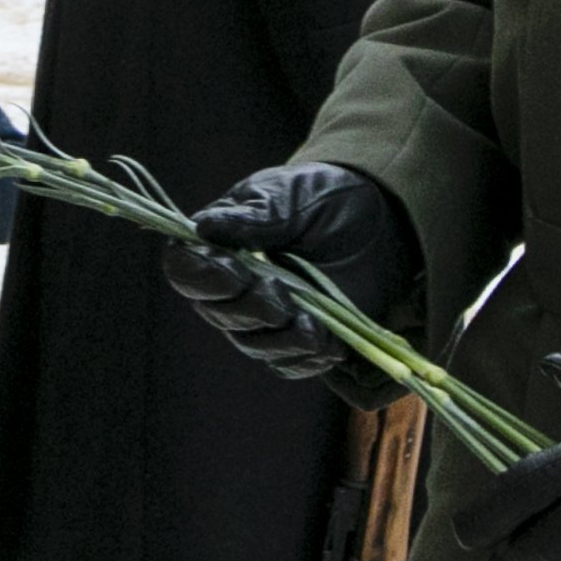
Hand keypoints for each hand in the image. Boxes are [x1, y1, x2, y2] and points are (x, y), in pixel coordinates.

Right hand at [164, 163, 418, 401]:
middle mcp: (231, 290)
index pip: (184, 270)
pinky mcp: (296, 343)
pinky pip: (290, 364)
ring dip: (281, 335)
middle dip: (250, 305)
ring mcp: (263, 321)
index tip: (235, 269)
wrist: (376, 224)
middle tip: (280, 286)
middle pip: (217, 314)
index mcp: (217, 246)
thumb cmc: (322, 202)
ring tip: (311, 317)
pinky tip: (328, 336)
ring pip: (254, 345)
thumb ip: (252, 215)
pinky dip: (309, 355)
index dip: (203, 276)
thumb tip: (203, 227)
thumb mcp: (291, 196)